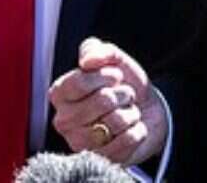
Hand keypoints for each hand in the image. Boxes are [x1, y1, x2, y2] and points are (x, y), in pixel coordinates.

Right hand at [48, 37, 166, 166]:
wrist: (146, 107)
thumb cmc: (122, 82)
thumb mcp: (112, 58)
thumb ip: (97, 49)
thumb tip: (87, 60)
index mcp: (60, 94)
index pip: (78, 83)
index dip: (103, 76)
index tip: (116, 75)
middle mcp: (64, 121)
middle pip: (101, 101)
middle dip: (122, 93)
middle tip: (124, 94)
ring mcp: (81, 143)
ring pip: (115, 122)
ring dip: (130, 111)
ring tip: (127, 111)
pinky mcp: (102, 158)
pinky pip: (127, 140)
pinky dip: (137, 129)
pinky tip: (131, 127)